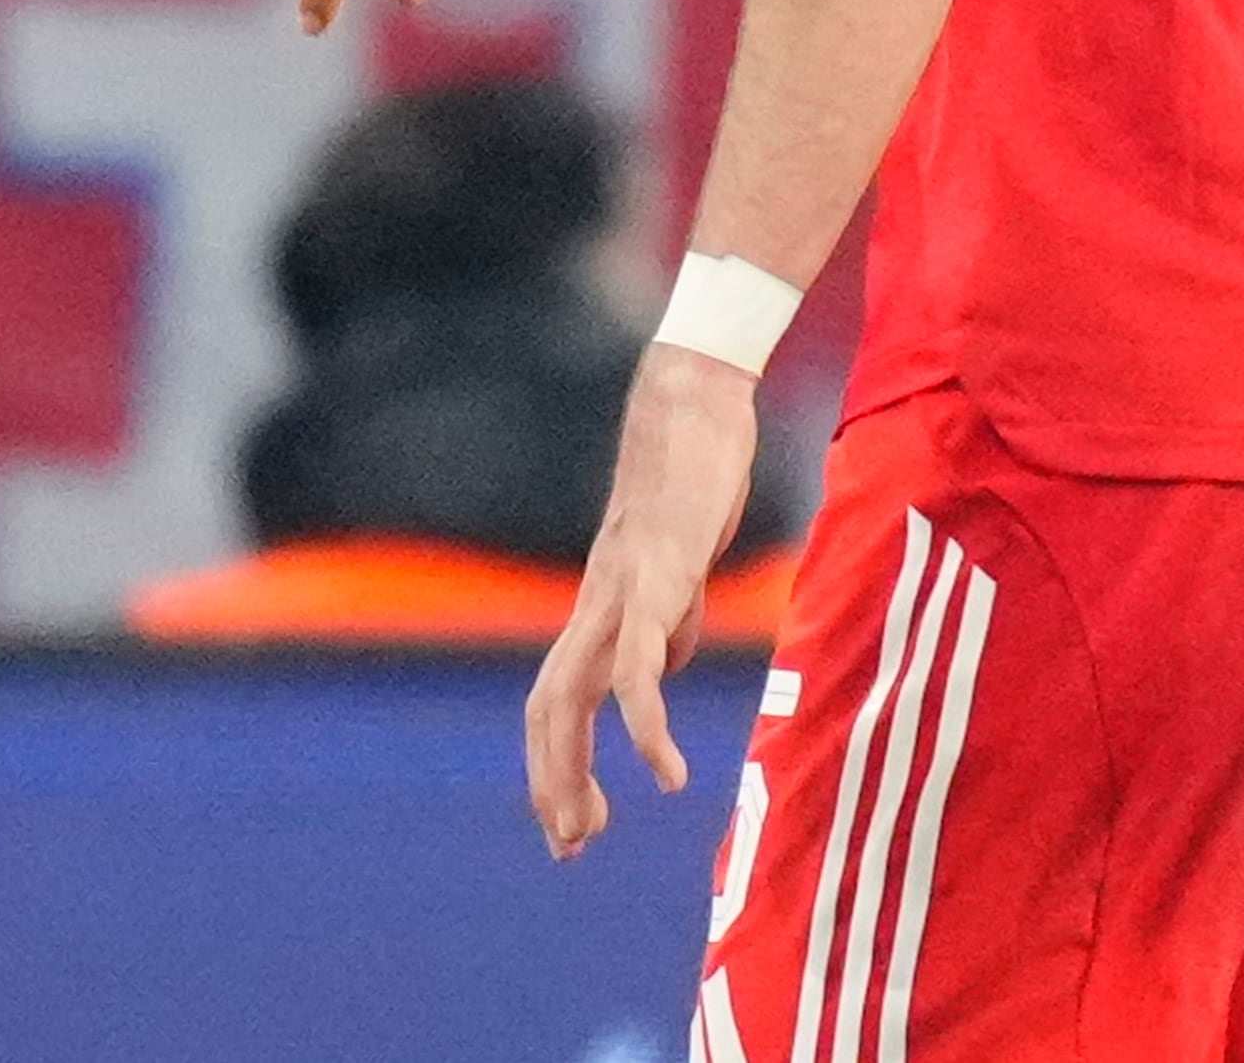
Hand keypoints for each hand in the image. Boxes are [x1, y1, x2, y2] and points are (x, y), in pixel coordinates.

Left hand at [529, 345, 758, 855]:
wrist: (695, 397)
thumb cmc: (696, 467)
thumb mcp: (685, 556)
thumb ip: (670, 611)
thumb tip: (665, 660)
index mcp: (603, 603)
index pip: (558, 697)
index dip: (556, 761)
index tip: (573, 820)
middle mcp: (598, 604)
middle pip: (547, 709)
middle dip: (550, 784)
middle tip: (568, 847)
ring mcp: (622, 591)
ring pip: (574, 697)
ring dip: (574, 772)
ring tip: (593, 829)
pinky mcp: (658, 578)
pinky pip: (639, 668)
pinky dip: (645, 727)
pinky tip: (667, 772)